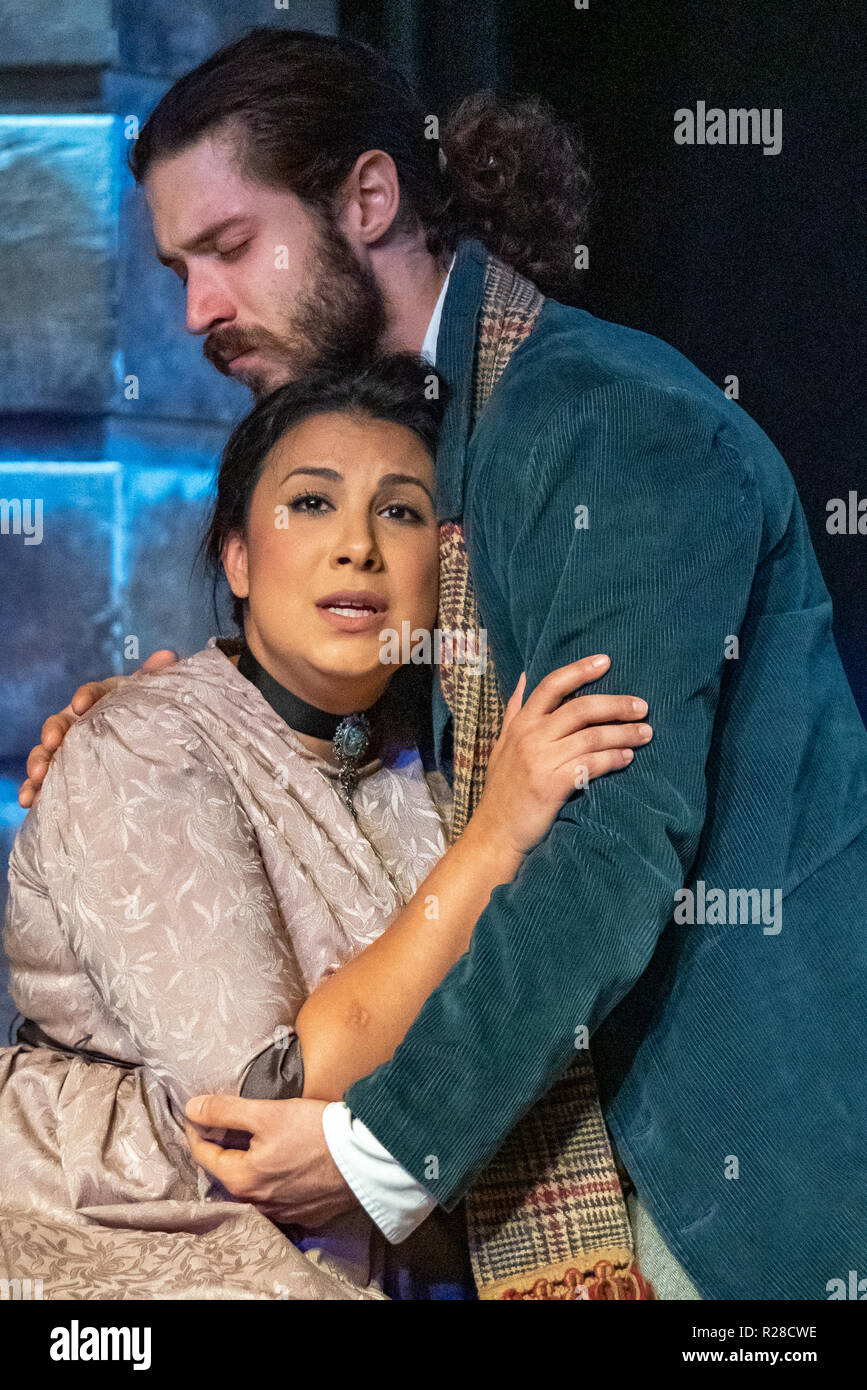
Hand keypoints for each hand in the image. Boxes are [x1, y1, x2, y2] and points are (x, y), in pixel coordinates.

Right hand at [17, 649, 178, 807]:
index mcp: (101, 702)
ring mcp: (68, 749)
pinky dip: (34, 790)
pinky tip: (28, 801)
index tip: (82, 704)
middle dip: (52, 732)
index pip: (92, 694)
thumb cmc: (148, 720)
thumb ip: (157, 679)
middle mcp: (78, 723)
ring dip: (38, 763)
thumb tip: (166, 655)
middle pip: (59, 723)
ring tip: (37, 777)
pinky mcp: (64, 775)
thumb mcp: (155, 700)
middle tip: (52, 743)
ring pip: (47, 753)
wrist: (151, 752)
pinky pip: (46, 782)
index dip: (86, 697)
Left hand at [184, 1093, 358, 1227]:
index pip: (204, 1155)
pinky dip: (274, 1180)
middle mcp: (256, 1204)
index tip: (197, 1112)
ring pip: (253, 1186)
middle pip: (228, 1172)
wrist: (365, 1160)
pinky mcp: (304, 1214)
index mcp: (241, 1180)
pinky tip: (285, 1163)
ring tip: (254, 1142)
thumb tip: (191, 1108)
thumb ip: (226, 1110)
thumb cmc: (316, 1132)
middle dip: (223, 1148)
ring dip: (248, 1166)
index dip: (197, 1129)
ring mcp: (281, 1213)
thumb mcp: (267, 1113)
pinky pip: (278, 1197)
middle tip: (224, 1124)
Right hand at [472, 653, 651, 856]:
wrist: (495, 832)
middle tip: (642, 707)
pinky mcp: (552, 785)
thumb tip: (524, 677)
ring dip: (624, 734)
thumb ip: (513, 711)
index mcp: (520, 724)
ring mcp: (540, 760)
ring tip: (645, 734)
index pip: (552, 685)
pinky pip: (591, 765)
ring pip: (592, 737)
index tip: (606, 661)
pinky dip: (613, 759)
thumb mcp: (501, 745)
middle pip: (581, 708)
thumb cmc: (502, 790)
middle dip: (616, 705)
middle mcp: (530, 736)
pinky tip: (627, 758)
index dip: (579, 670)